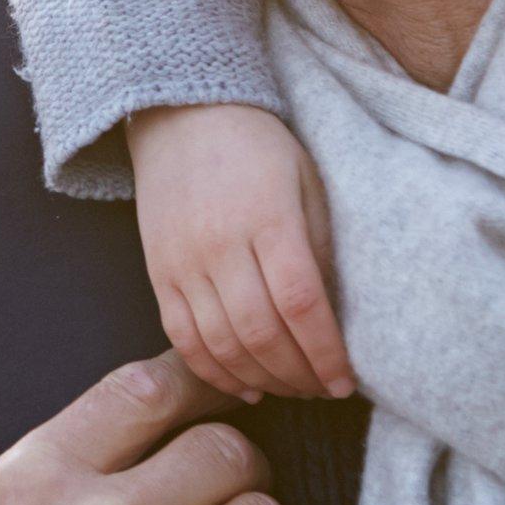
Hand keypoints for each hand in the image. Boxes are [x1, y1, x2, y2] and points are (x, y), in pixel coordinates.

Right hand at [130, 102, 351, 399]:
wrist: (184, 114)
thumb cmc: (259, 147)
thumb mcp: (307, 181)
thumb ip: (320, 246)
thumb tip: (333, 316)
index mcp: (268, 218)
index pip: (301, 303)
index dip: (326, 352)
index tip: (346, 381)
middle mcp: (220, 245)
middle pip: (261, 333)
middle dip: (299, 375)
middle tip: (324, 390)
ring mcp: (183, 262)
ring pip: (221, 344)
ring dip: (262, 380)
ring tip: (292, 389)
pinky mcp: (157, 273)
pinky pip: (182, 338)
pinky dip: (213, 371)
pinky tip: (245, 386)